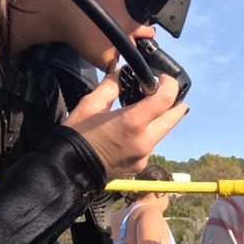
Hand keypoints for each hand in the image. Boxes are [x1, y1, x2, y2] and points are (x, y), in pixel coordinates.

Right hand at [65, 68, 187, 180]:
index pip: (166, 99)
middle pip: (173, 118)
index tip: (163, 79)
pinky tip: (134, 129)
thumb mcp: (90, 105)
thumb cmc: (76, 136)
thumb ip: (110, 86)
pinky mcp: (139, 165)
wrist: (68, 170)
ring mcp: (144, 155)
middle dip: (174, 103)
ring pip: (163, 132)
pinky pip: (151, 144)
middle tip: (165, 92)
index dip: (170, 85)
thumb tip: (119, 72)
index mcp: (133, 122)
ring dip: (161, 118)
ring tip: (148, 108)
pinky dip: (149, 133)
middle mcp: (144, 141)